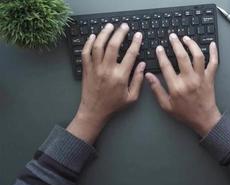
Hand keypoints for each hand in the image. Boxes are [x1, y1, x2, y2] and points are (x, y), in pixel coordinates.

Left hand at [67, 23, 144, 143]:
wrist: (94, 111)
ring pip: (98, 46)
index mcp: (121, 76)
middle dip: (120, 33)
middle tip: (124, 26)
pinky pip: (86, 52)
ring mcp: (95, 68)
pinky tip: (94, 36)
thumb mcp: (132, 97)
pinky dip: (89, 42)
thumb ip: (138, 80)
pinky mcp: (87, 69)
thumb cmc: (114, 105)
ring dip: (104, 34)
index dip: (135, 43)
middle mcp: (107, 70)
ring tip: (110, 26)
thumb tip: (143, 65)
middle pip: (113, 46)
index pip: (130, 55)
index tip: (138, 35)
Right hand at [145, 33, 220, 136]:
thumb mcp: (166, 105)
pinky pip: (214, 63)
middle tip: (172, 36)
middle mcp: (189, 80)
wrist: (204, 119)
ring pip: (198, 56)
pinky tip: (211, 44)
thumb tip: (148, 76)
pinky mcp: (210, 78)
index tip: (159, 48)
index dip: (161, 55)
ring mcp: (201, 78)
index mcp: (176, 87)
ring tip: (186, 38)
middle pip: (182, 57)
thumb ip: (157, 89)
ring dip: (192, 44)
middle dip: (176, 44)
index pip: (166, 66)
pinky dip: (214, 52)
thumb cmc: (184, 113)